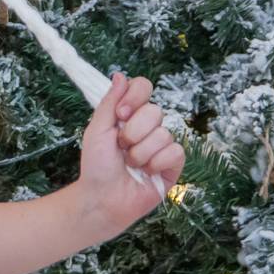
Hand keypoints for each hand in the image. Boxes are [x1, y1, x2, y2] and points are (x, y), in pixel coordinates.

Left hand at [76, 71, 183, 240]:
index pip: (143, 87)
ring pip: (163, 133)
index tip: (120, 114)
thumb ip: (110, 102)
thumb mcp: (98, 129)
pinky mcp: (173, 165)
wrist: (103, 198)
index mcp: (129, 114)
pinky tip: (147, 172)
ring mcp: (162, 145)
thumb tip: (120, 75)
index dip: (135, 97)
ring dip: (141, 152)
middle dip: (133, 131)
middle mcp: (148, 127)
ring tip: (131, 164)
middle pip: (155, 111)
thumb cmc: (97, 165)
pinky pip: (175, 151)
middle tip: (121, 146)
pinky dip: (157, 162)